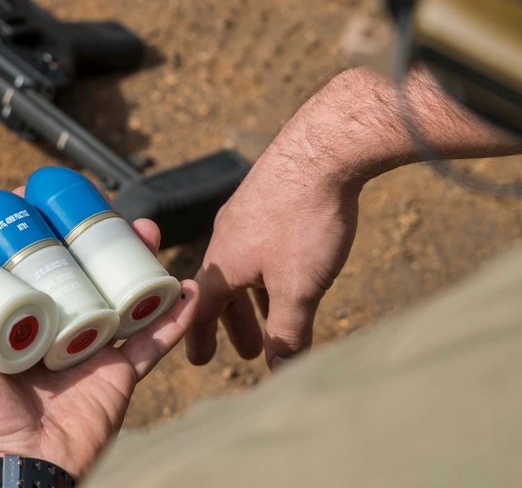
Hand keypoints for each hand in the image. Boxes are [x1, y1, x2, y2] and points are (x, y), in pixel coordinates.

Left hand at [0, 217, 199, 479]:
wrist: (13, 467)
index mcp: (11, 315)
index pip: (25, 259)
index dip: (34, 224)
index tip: (39, 194)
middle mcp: (52, 325)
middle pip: (79, 267)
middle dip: (95, 232)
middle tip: (105, 205)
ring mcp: (88, 346)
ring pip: (121, 293)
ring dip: (140, 260)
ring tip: (147, 232)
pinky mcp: (118, 372)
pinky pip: (153, 340)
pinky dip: (175, 316)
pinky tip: (186, 287)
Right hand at [186, 129, 361, 369]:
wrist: (322, 150)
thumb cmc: (303, 221)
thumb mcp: (298, 288)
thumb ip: (288, 331)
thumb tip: (281, 372)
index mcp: (222, 262)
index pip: (199, 309)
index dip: (199, 338)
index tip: (200, 360)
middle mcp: (227, 236)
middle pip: (223, 288)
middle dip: (235, 322)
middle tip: (247, 350)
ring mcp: (247, 212)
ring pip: (246, 264)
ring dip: (256, 295)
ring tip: (277, 314)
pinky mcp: (272, 196)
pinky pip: (262, 242)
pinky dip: (271, 268)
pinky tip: (295, 266)